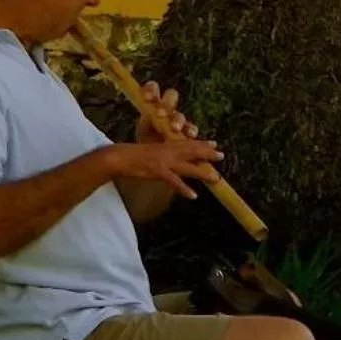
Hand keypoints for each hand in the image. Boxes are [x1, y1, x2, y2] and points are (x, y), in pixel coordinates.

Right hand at [104, 136, 221, 199]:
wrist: (119, 157)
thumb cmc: (131, 155)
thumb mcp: (150, 151)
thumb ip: (161, 155)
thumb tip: (170, 162)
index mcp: (166, 146)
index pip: (187, 144)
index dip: (201, 144)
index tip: (214, 144)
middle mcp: (168, 152)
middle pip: (192, 152)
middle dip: (207, 154)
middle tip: (222, 156)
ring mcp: (164, 162)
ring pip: (188, 167)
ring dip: (203, 172)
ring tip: (216, 178)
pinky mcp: (158, 171)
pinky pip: (174, 181)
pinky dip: (184, 189)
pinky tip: (193, 195)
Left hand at [135, 82, 198, 144]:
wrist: (154, 157)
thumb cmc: (146, 140)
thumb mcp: (142, 131)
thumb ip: (145, 123)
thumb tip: (148, 117)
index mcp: (153, 103)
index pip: (153, 88)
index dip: (151, 90)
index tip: (146, 98)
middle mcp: (167, 108)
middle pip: (171, 97)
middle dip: (167, 103)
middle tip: (160, 113)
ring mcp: (178, 120)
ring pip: (180, 115)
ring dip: (177, 120)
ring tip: (174, 128)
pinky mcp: (187, 132)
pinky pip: (191, 129)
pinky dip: (191, 131)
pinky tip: (190, 135)